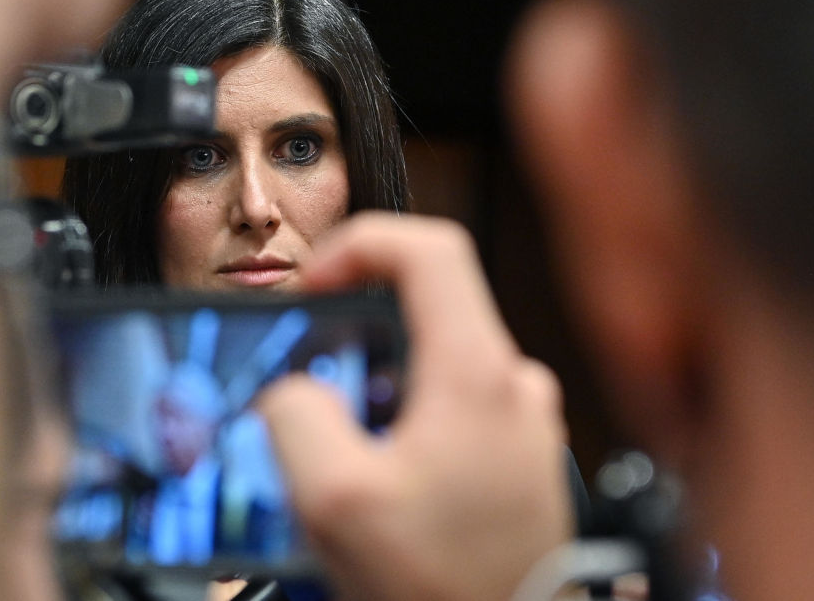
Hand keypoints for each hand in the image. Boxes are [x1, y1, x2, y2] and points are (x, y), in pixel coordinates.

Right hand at [259, 213, 571, 600]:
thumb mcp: (335, 502)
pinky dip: (403, 411)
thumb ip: (294, 418)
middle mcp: (513, 386)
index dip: (359, 245)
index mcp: (477, 374)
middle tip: (311, 371)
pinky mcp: (517, 452)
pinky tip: (377, 468)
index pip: (429, 249)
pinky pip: (452, 399)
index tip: (315, 284)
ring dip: (376, 378)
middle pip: (426, 303)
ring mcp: (521, 419)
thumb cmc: (442, 588)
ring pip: (434, 355)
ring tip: (341, 440)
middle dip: (355, 325)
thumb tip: (292, 390)